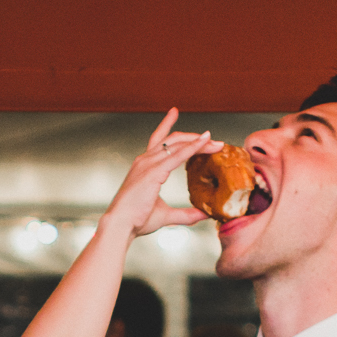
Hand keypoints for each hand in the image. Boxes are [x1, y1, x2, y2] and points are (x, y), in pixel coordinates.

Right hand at [100, 109, 216, 240]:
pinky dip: (193, 147)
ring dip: (199, 142)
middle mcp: (145, 160)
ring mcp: (148, 163)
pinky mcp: (154, 171)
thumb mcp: (165, 215)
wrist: (121, 224)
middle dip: (193, 137)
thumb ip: (185, 214)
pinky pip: (178, 155)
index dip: (166, 125)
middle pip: (172, 139)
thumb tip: (203, 215)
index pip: (157, 139)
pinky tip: (205, 143)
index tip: (174, 112)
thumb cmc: (136, 220)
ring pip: (178, 144)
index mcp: (144, 166)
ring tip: (216, 143)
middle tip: (212, 139)